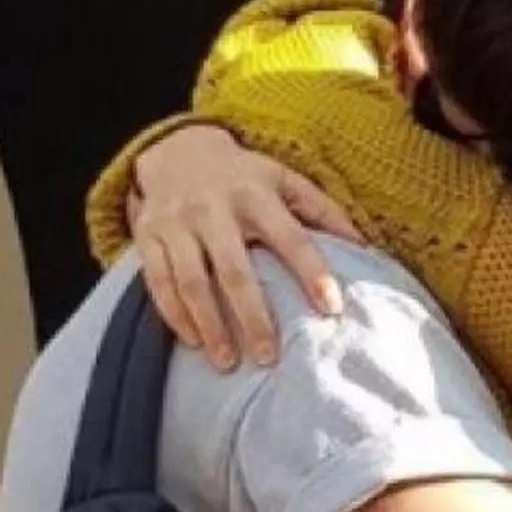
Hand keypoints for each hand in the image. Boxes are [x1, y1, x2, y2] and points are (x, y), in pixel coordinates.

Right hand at [129, 123, 364, 370]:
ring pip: (192, 282)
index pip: (291, 239)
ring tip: (228, 361)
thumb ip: (322, 210)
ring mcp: (177, 223)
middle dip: (253, 318)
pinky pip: (158, 282)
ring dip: (210, 326)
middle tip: (269, 357)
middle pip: (236, 272)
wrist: (176, 149)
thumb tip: (363, 245)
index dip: (312, 274)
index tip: (331, 309)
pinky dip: (174, 315)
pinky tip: (193, 341)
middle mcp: (214, 209)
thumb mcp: (284, 179)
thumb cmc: (243, 175)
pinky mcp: (148, 236)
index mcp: (256, 196)